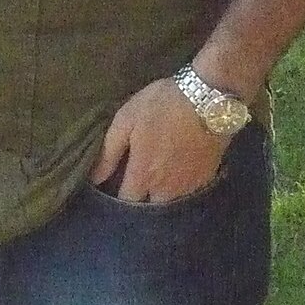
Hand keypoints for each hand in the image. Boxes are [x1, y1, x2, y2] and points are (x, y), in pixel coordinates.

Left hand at [89, 77, 226, 202]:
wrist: (209, 98)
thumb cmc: (161, 105)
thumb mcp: (127, 120)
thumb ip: (110, 152)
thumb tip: (95, 179)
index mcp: (143, 174)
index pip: (126, 202)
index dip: (117, 198)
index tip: (113, 188)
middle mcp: (166, 188)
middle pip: (149, 207)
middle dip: (141, 201)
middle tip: (135, 184)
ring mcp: (190, 186)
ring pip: (170, 202)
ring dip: (161, 196)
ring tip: (156, 180)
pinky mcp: (207, 178)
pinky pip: (189, 194)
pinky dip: (180, 189)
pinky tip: (176, 175)